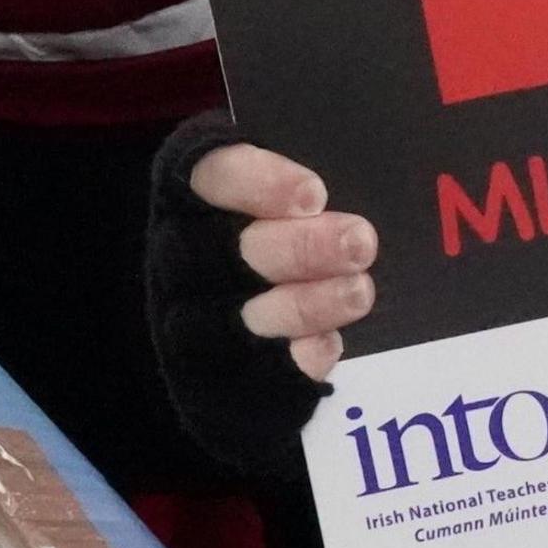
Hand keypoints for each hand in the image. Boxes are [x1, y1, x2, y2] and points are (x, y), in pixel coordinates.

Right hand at [187, 142, 375, 381]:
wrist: (237, 323)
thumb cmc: (281, 230)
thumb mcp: (281, 190)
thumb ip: (303, 186)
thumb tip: (345, 183)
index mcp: (196, 197)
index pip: (214, 176)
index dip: (259, 183)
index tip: (314, 195)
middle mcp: (186, 256)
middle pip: (235, 251)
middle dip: (301, 249)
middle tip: (360, 242)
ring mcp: (197, 317)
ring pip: (245, 314)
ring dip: (306, 305)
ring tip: (357, 292)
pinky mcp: (218, 371)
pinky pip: (257, 368)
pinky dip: (297, 356)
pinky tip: (329, 341)